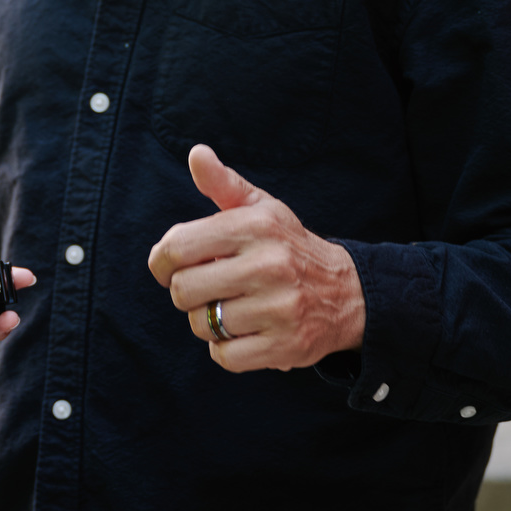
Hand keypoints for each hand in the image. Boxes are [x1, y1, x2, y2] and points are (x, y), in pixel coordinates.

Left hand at [146, 144, 365, 372]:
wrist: (348, 293)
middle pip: (183, 290)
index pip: (177, 247)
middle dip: (186, 293)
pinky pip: (224, 356)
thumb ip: (224, 184)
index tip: (170, 266)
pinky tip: (245, 332)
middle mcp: (269, 265)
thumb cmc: (288, 247)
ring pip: (202, 325)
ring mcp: (279, 308)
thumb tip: (196, 154)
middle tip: (207, 288)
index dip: (162, 261)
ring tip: (232, 308)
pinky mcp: (285, 346)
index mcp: (255, 226)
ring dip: (208, 322)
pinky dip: (225, 349)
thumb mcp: (262, 209)